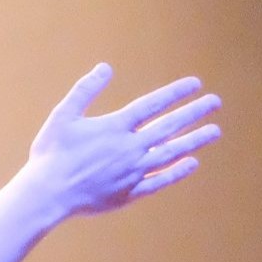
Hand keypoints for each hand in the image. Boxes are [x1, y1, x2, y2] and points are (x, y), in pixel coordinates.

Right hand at [20, 64, 220, 217]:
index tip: (195, 84)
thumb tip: (105, 67)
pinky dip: (177, 171)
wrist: (47, 194)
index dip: (175, 93)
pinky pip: (160, 181)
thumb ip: (85, 90)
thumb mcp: (62, 116)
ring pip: (171, 152)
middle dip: (194, 112)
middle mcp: (129, 148)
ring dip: (194, 140)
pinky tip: (192, 163)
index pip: (152, 105)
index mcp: (114, 127)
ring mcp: (132, 172)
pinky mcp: (129, 192)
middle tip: (215, 102)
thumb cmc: (50, 153)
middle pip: (169, 126)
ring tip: (214, 131)